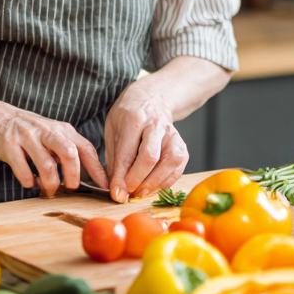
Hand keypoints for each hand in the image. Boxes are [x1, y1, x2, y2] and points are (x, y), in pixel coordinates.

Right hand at [0, 101, 107, 197]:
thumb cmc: (31, 133)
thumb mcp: (54, 136)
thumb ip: (70, 151)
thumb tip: (91, 177)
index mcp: (62, 130)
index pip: (86, 149)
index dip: (97, 169)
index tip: (105, 186)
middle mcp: (47, 131)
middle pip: (70, 154)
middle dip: (73, 177)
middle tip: (70, 188)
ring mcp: (28, 137)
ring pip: (47, 165)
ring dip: (50, 184)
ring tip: (48, 190)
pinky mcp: (10, 145)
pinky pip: (24, 171)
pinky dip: (29, 182)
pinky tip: (30, 182)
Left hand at [104, 81, 188, 203]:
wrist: (151, 98)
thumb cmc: (127, 115)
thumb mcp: (112, 129)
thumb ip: (114, 158)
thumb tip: (115, 188)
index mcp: (133, 119)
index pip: (127, 154)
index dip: (122, 177)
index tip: (117, 194)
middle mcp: (155, 125)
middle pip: (150, 157)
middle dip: (138, 180)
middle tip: (128, 194)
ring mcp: (171, 134)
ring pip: (169, 162)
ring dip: (154, 183)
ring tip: (141, 191)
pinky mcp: (181, 144)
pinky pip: (178, 167)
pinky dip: (166, 181)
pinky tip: (153, 185)